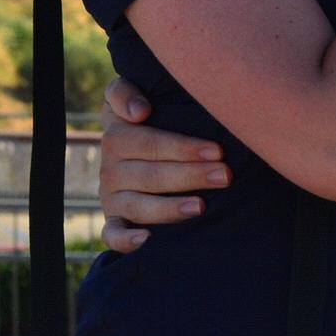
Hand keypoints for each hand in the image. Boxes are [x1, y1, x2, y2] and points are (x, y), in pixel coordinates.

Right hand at [96, 77, 230, 252]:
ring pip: (138, 206)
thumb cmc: (146, 116)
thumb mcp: (126, 95)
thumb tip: (139, 112)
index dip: (183, 147)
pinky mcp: (112, 221)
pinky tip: (148, 241)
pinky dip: (126, 240)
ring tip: (202, 207)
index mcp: (116, 137)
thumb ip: (124, 93)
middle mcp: (110, 169)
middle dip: (191, 176)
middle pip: (151, 175)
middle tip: (225, 176)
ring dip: (170, 208)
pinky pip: (112, 235)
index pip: (150, 143)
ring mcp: (110, 197)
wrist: (129, 147)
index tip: (216, 151)